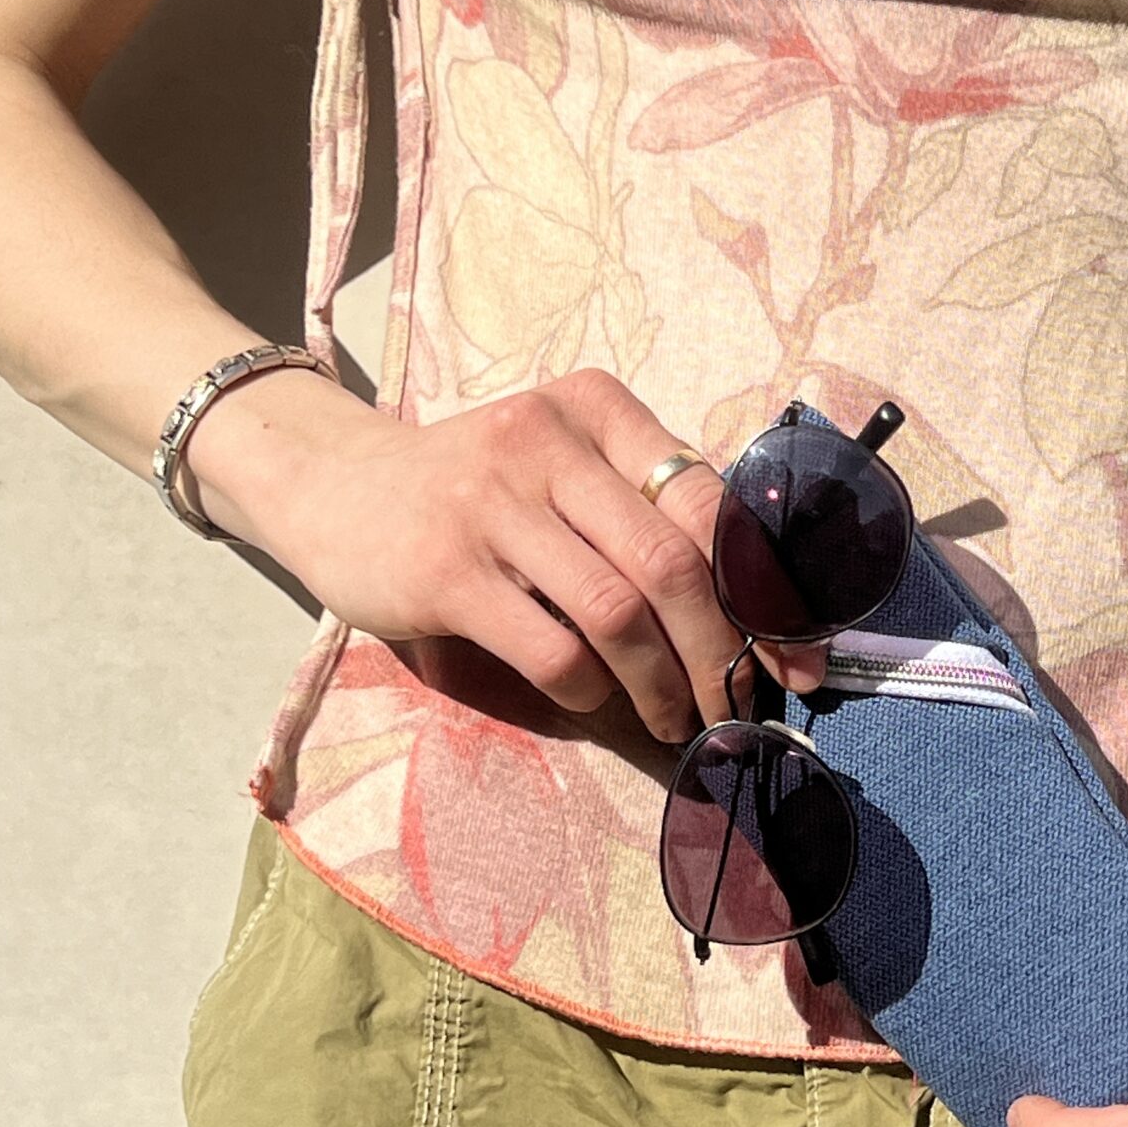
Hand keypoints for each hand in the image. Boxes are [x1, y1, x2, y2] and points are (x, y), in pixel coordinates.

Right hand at [187, 362, 826, 742]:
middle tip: (737, 706)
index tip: (796, 658)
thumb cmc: (472, 489)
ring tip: (677, 718)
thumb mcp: (558, 465)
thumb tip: (755, 616)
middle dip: (722, 653)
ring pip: (618, 612)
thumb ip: (639, 513)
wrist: (332, 483)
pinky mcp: (446, 571)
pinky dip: (591, 689)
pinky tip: (597, 700)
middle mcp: (547, 441)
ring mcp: (492, 504)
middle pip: (672, 564)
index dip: (765, 591)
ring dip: (662, 684)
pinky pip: (552, 649)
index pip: (708, 500)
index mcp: (595, 408)